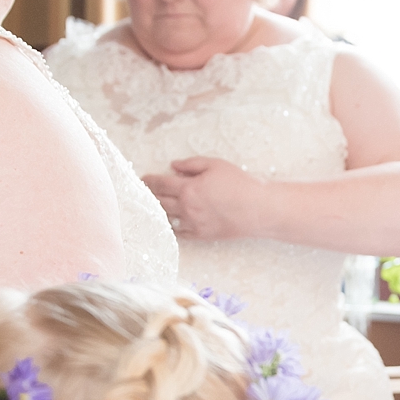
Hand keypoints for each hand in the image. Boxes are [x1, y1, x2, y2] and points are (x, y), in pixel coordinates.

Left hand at [144, 157, 266, 239]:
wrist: (257, 210)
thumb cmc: (239, 184)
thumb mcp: (215, 165)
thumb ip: (191, 164)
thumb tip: (173, 166)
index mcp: (188, 188)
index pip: (160, 184)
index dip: (149, 180)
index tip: (142, 179)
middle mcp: (187, 208)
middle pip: (159, 202)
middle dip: (149, 196)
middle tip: (144, 192)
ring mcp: (193, 224)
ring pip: (167, 219)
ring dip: (159, 212)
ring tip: (155, 206)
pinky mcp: (201, 235)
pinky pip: (179, 233)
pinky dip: (172, 226)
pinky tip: (171, 221)